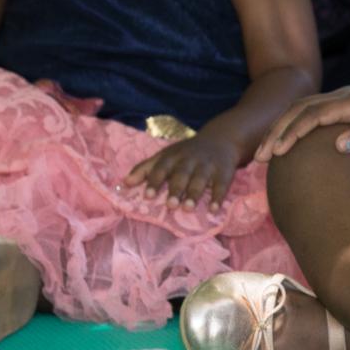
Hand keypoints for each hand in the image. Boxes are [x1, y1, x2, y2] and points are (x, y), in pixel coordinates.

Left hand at [126, 131, 242, 208]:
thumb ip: (144, 169)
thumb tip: (124, 184)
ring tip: (188, 208)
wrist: (221, 139)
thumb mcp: (165, 156)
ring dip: (194, 194)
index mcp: (172, 156)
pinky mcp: (225, 172)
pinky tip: (213, 209)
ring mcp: (208, 165)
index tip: (148, 196)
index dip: (155, 181)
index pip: (161, 168)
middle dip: (176, 189)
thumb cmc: (186, 153)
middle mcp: (190, 160)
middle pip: (182, 174)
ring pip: (200, 180)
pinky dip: (218, 197)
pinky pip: (222, 185)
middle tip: (170, 205)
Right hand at [258, 81, 349, 159]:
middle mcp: (342, 96)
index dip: (292, 133)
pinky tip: (287, 141)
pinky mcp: (345, 106)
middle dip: (277, 132)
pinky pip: (312, 112)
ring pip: (302, 109)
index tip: (277, 153)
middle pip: (299, 110)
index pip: (312, 115)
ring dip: (282, 128)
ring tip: (266, 152)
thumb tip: (339, 146)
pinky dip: (294, 124)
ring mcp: (342, 99)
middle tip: (260, 157)